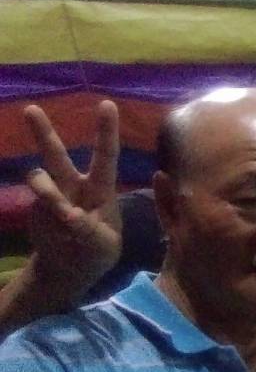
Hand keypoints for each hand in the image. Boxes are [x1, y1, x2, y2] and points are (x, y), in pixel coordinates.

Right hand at [23, 101, 122, 286]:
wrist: (69, 267)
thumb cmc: (96, 253)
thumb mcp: (103, 247)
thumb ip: (89, 231)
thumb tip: (70, 215)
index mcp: (101, 189)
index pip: (106, 156)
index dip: (106, 131)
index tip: (107, 104)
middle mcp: (75, 185)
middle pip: (57, 154)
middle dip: (43, 132)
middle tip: (31, 109)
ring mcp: (52, 193)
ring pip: (40, 177)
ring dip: (47, 192)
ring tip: (64, 217)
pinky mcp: (35, 205)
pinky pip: (35, 201)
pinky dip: (46, 216)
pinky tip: (58, 233)